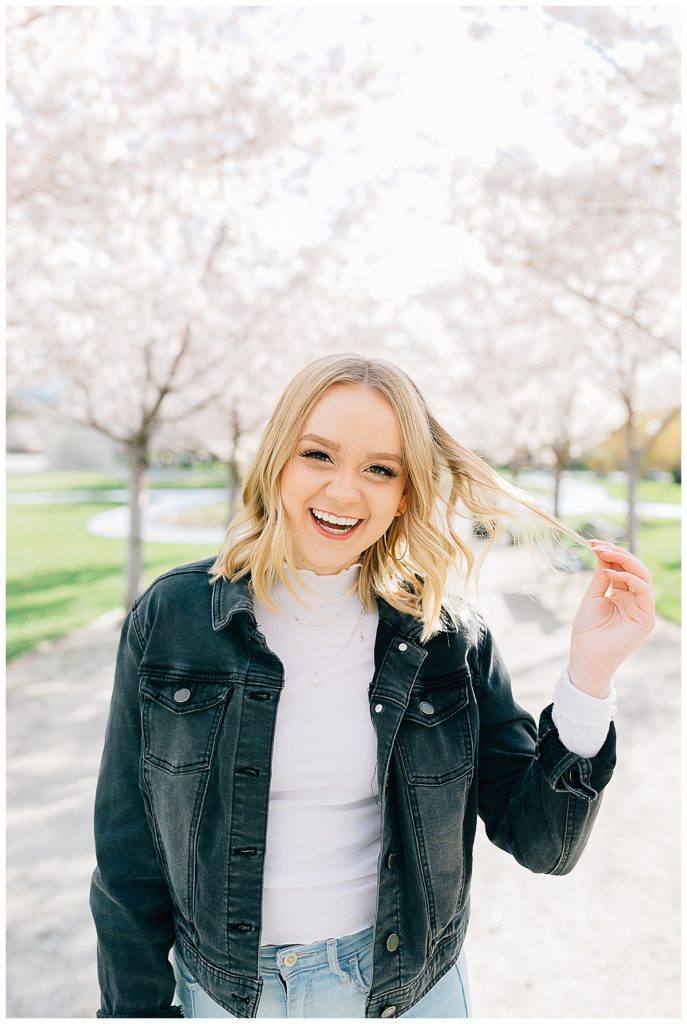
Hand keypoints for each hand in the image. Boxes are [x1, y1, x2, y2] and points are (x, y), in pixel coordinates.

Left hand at [568, 540, 655, 697]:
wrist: (587, 657)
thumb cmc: (588, 631)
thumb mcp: (592, 597)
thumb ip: (602, 577)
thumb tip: (604, 554)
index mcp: (623, 594)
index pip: (623, 568)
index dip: (610, 553)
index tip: (592, 543)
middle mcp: (635, 599)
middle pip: (635, 568)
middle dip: (617, 553)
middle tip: (597, 545)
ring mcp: (642, 608)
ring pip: (643, 575)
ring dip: (623, 561)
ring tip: (603, 553)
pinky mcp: (646, 618)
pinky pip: (644, 591)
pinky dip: (628, 579)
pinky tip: (610, 575)